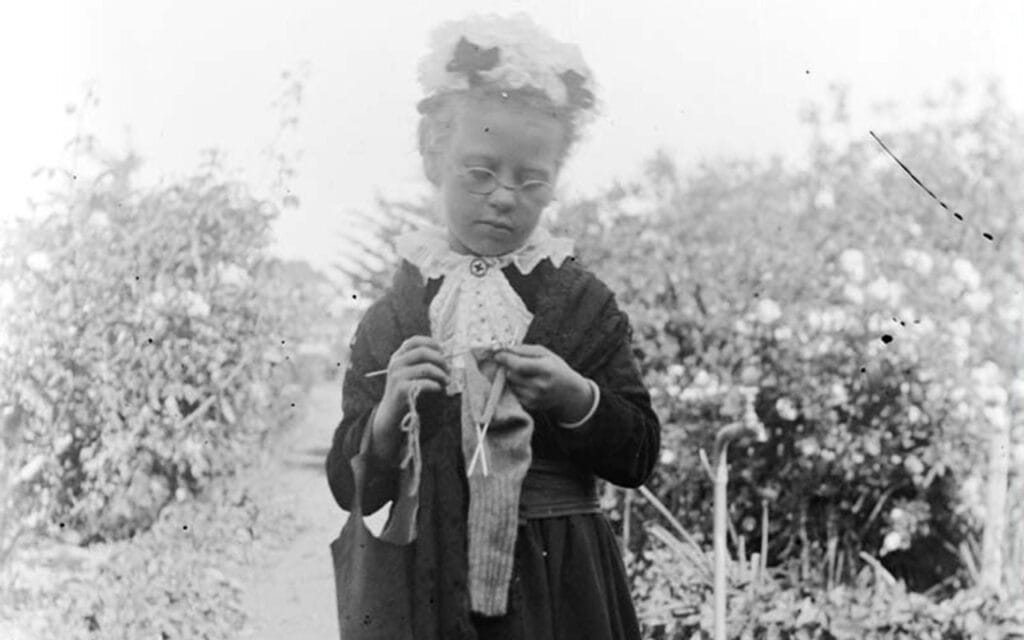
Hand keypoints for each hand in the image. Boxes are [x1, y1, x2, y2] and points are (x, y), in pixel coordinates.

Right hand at [371, 336, 448, 461]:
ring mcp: (397, 376)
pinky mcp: (401, 389)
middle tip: (448, 369)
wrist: (390, 413)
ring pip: (426, 367)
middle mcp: (395, 363)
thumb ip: (420, 362)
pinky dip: (435, 385)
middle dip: (439, 359)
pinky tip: (438, 388)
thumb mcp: (409, 372)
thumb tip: (443, 355)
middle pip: (422, 352)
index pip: (414, 341)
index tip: (442, 350)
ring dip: (441, 374)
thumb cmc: (405, 391)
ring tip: (447, 381)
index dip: (431, 342)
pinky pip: (424, 383)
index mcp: (398, 356)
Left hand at [493, 344, 593, 423]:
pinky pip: (513, 393)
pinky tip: (526, 384)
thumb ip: (524, 350)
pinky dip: (515, 387)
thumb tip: (504, 348)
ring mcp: (534, 398)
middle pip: (511, 375)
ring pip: (510, 384)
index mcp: (546, 369)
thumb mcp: (545, 353)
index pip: (518, 365)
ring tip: (524, 374)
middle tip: (513, 363)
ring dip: (511, 378)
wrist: (568, 393)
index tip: (497, 354)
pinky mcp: (530, 406)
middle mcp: (540, 386)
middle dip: (508, 367)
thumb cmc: (555, 368)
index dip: (505, 359)